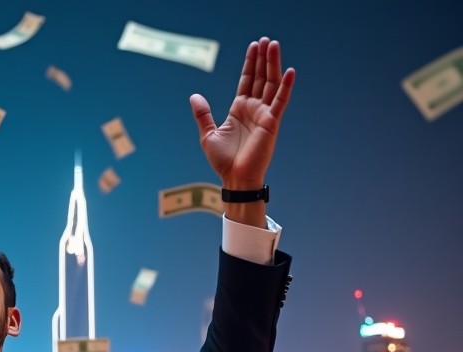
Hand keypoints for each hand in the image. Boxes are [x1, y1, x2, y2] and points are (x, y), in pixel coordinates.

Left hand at [189, 38, 294, 188]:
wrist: (234, 178)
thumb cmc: (223, 160)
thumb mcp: (208, 134)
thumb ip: (203, 114)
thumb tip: (194, 96)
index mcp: (239, 109)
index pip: (247, 80)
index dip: (250, 64)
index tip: (253, 46)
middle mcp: (254, 109)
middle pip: (261, 78)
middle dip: (262, 59)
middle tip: (265, 40)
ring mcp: (264, 115)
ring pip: (271, 84)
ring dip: (273, 65)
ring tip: (273, 46)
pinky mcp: (272, 123)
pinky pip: (281, 102)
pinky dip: (286, 87)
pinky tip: (290, 71)